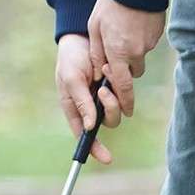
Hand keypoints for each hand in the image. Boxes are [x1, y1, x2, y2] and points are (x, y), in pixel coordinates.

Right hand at [56, 34, 115, 163]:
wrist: (81, 36)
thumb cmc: (70, 59)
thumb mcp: (71, 79)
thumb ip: (82, 103)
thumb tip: (91, 127)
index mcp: (76, 110)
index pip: (86, 136)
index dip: (96, 150)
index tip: (107, 158)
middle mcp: (91, 108)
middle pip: (108, 122)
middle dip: (109, 108)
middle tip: (103, 88)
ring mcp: (104, 98)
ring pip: (118, 109)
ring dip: (114, 94)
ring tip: (104, 72)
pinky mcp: (115, 86)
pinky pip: (124, 93)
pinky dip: (118, 82)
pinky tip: (108, 68)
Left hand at [87, 0, 164, 117]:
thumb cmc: (110, 5)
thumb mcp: (95, 28)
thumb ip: (97, 54)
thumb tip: (100, 74)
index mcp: (118, 54)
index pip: (122, 87)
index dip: (125, 102)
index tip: (127, 113)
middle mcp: (136, 53)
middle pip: (132, 74)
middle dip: (124, 71)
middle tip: (115, 54)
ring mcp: (148, 44)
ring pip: (139, 58)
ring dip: (131, 53)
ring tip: (123, 32)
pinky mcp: (157, 36)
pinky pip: (146, 45)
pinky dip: (139, 40)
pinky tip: (133, 25)